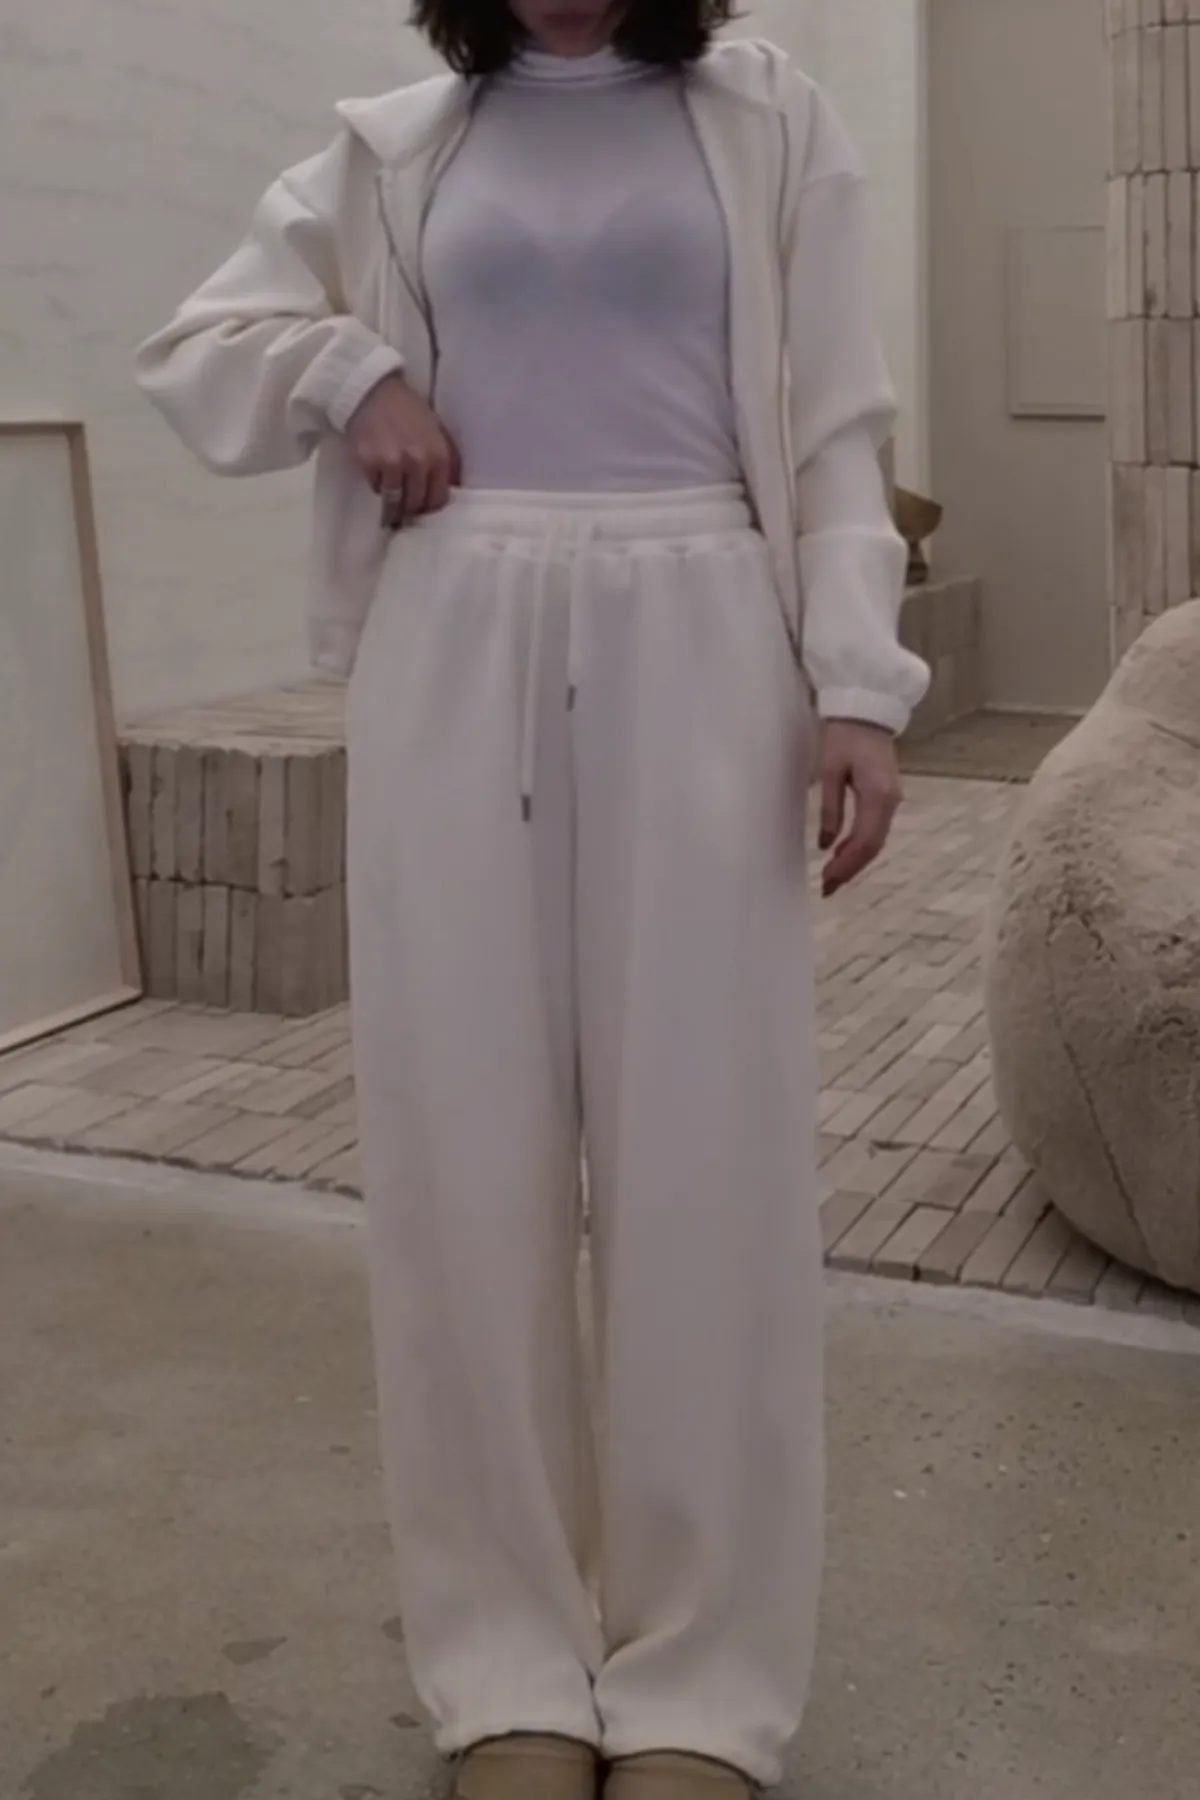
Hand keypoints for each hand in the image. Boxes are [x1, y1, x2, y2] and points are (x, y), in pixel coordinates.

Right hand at [345, 374, 459, 523]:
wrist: (373, 391)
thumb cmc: (408, 410)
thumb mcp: (437, 431)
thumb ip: (447, 459)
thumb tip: (454, 488)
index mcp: (438, 455)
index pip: (439, 499)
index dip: (431, 506)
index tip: (425, 508)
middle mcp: (417, 461)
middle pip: (416, 503)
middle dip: (412, 508)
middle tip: (407, 508)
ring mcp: (391, 463)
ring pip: (395, 500)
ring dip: (394, 504)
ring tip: (393, 503)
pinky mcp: (368, 463)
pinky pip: (376, 488)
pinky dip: (378, 486)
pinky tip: (379, 475)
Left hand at [817, 719, 902, 897]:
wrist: (867, 711)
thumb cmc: (844, 736)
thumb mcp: (829, 770)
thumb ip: (831, 808)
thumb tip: (826, 845)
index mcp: (877, 795)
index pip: (864, 842)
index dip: (846, 866)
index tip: (826, 882)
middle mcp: (891, 802)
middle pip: (873, 846)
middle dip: (850, 870)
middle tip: (827, 888)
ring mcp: (892, 800)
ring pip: (876, 840)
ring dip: (855, 860)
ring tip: (832, 877)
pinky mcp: (887, 796)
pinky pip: (875, 829)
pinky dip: (860, 846)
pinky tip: (842, 854)